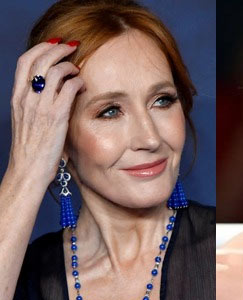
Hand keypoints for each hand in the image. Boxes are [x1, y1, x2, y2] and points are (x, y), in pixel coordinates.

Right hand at [8, 39, 82, 185]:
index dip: (41, 48)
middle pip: (41, 60)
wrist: (28, 171)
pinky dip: (79, 82)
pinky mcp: (56, 116)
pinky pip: (70, 88)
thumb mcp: (27, 120)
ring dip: (71, 65)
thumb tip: (53, 89)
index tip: (54, 44)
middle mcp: (27, 98)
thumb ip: (36, 103)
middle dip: (58, 49)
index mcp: (17, 98)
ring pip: (56, 71)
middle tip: (72, 47)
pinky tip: (83, 86)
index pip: (25, 61)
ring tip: (78, 70)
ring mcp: (41, 106)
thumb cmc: (31, 149)